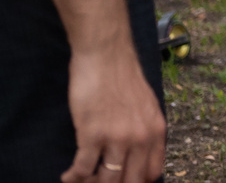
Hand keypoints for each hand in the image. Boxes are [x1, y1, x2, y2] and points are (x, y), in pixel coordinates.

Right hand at [63, 40, 164, 182]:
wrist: (106, 55)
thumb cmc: (122, 78)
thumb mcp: (146, 106)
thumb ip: (145, 131)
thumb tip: (138, 156)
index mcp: (156, 130)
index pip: (152, 173)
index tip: (122, 181)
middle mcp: (141, 137)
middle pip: (129, 181)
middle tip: (97, 182)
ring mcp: (117, 137)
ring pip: (106, 180)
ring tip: (81, 179)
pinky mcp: (93, 134)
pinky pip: (83, 169)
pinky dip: (73, 177)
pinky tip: (68, 175)